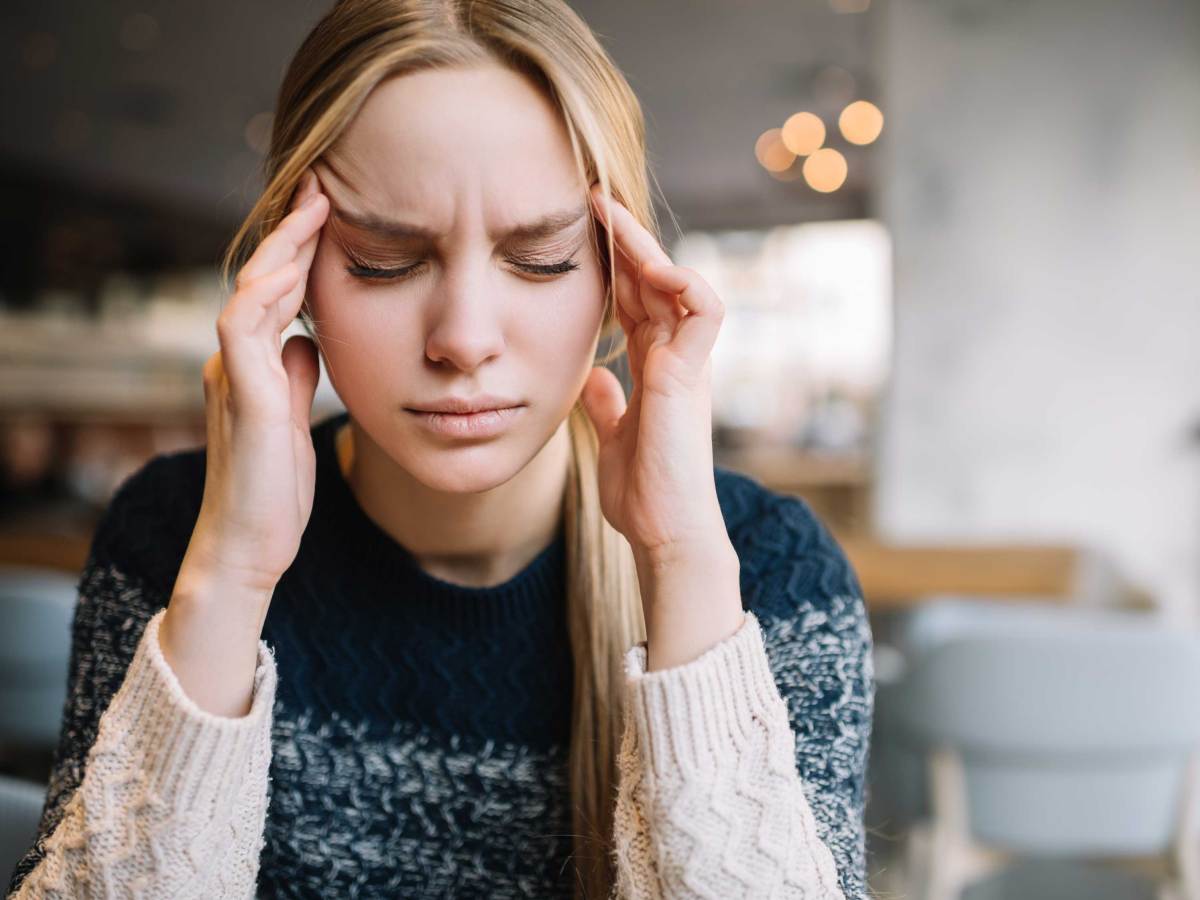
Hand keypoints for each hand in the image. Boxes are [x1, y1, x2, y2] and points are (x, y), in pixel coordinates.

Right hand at [187, 167, 328, 594]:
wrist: (250, 546)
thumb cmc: (274, 491)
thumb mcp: (294, 420)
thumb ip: (295, 378)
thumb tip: (306, 341)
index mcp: (252, 366)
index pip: (275, 293)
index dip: (299, 252)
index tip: (331, 212)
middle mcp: (235, 362)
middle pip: (261, 280)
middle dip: (291, 233)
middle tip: (321, 186)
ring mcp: (233, 376)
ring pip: (250, 293)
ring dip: (281, 249)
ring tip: (312, 209)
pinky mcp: (242, 397)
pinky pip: (242, 329)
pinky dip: (264, 295)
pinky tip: (290, 269)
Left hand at [578, 184, 729, 567]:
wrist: (665, 531)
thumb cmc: (644, 493)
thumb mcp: (613, 438)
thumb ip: (608, 407)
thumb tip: (594, 381)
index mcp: (656, 368)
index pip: (637, 301)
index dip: (615, 265)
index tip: (582, 232)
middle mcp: (676, 359)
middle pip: (654, 282)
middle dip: (626, 239)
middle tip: (591, 199)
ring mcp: (688, 364)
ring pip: (678, 285)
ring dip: (648, 248)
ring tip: (612, 216)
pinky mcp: (694, 375)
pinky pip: (706, 312)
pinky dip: (686, 283)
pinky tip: (653, 267)